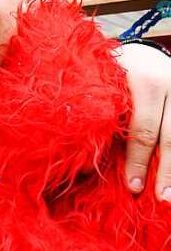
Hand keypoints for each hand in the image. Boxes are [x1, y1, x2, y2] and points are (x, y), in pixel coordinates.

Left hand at [116, 43, 170, 199]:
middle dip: (167, 170)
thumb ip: (102, 121)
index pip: (142, 130)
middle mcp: (170, 83)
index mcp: (142, 83)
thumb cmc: (113, 77)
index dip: (137, 161)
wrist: (139, 52)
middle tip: (163, 199)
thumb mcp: (105, 91)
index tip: (133, 187)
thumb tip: (87, 167)